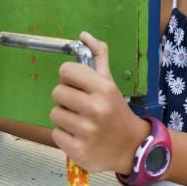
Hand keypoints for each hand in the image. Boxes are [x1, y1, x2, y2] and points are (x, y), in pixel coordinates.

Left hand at [50, 32, 148, 173]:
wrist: (131, 147)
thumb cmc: (116, 111)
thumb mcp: (110, 83)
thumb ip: (98, 56)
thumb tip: (83, 35)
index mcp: (104, 88)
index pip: (67, 70)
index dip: (69, 77)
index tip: (78, 86)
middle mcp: (96, 108)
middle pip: (57, 92)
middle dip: (65, 98)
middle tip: (79, 106)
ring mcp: (86, 131)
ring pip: (54, 114)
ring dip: (64, 118)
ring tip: (80, 122)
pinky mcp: (78, 150)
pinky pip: (55, 134)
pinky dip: (64, 135)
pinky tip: (79, 136)